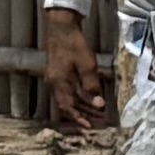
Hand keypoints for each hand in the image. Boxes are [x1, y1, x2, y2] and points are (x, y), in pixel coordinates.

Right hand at [40, 16, 114, 145]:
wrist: (61, 27)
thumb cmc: (74, 45)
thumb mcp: (87, 65)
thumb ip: (92, 86)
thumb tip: (99, 105)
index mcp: (59, 83)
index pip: (68, 107)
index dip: (79, 118)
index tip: (90, 127)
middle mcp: (54, 84)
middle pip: (68, 105)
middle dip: (84, 115)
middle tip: (100, 122)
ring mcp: (55, 78)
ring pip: (69, 99)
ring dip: (83, 107)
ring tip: (99, 114)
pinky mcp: (58, 74)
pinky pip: (68, 91)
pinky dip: (79, 98)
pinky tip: (91, 100)